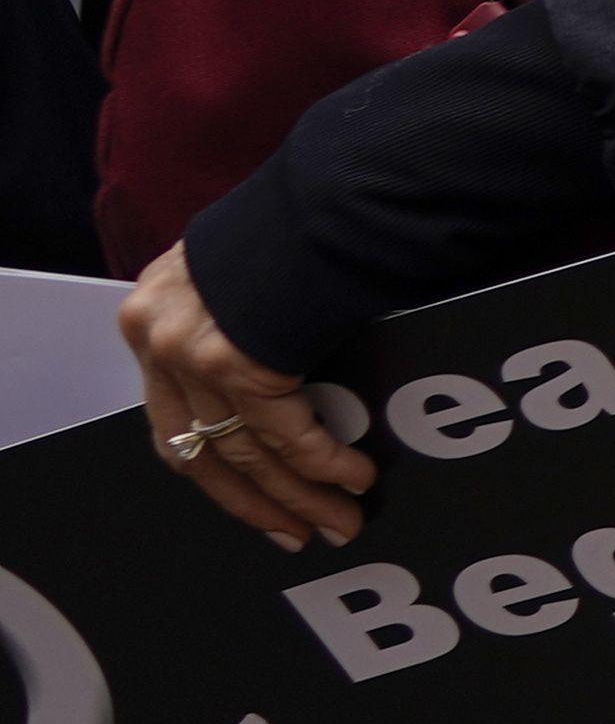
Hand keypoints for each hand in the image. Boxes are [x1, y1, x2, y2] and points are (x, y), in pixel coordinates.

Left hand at [124, 245, 370, 551]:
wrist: (330, 190)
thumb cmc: (302, 223)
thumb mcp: (242, 275)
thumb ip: (235, 326)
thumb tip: (270, 383)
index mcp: (152, 318)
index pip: (173, 424)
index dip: (217, 475)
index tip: (257, 507)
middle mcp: (157, 338)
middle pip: (201, 450)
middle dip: (258, 501)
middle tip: (300, 533)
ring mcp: (189, 350)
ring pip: (243, 450)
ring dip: (299, 493)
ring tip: (340, 518)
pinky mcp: (234, 357)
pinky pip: (283, 430)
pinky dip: (322, 461)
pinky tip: (353, 476)